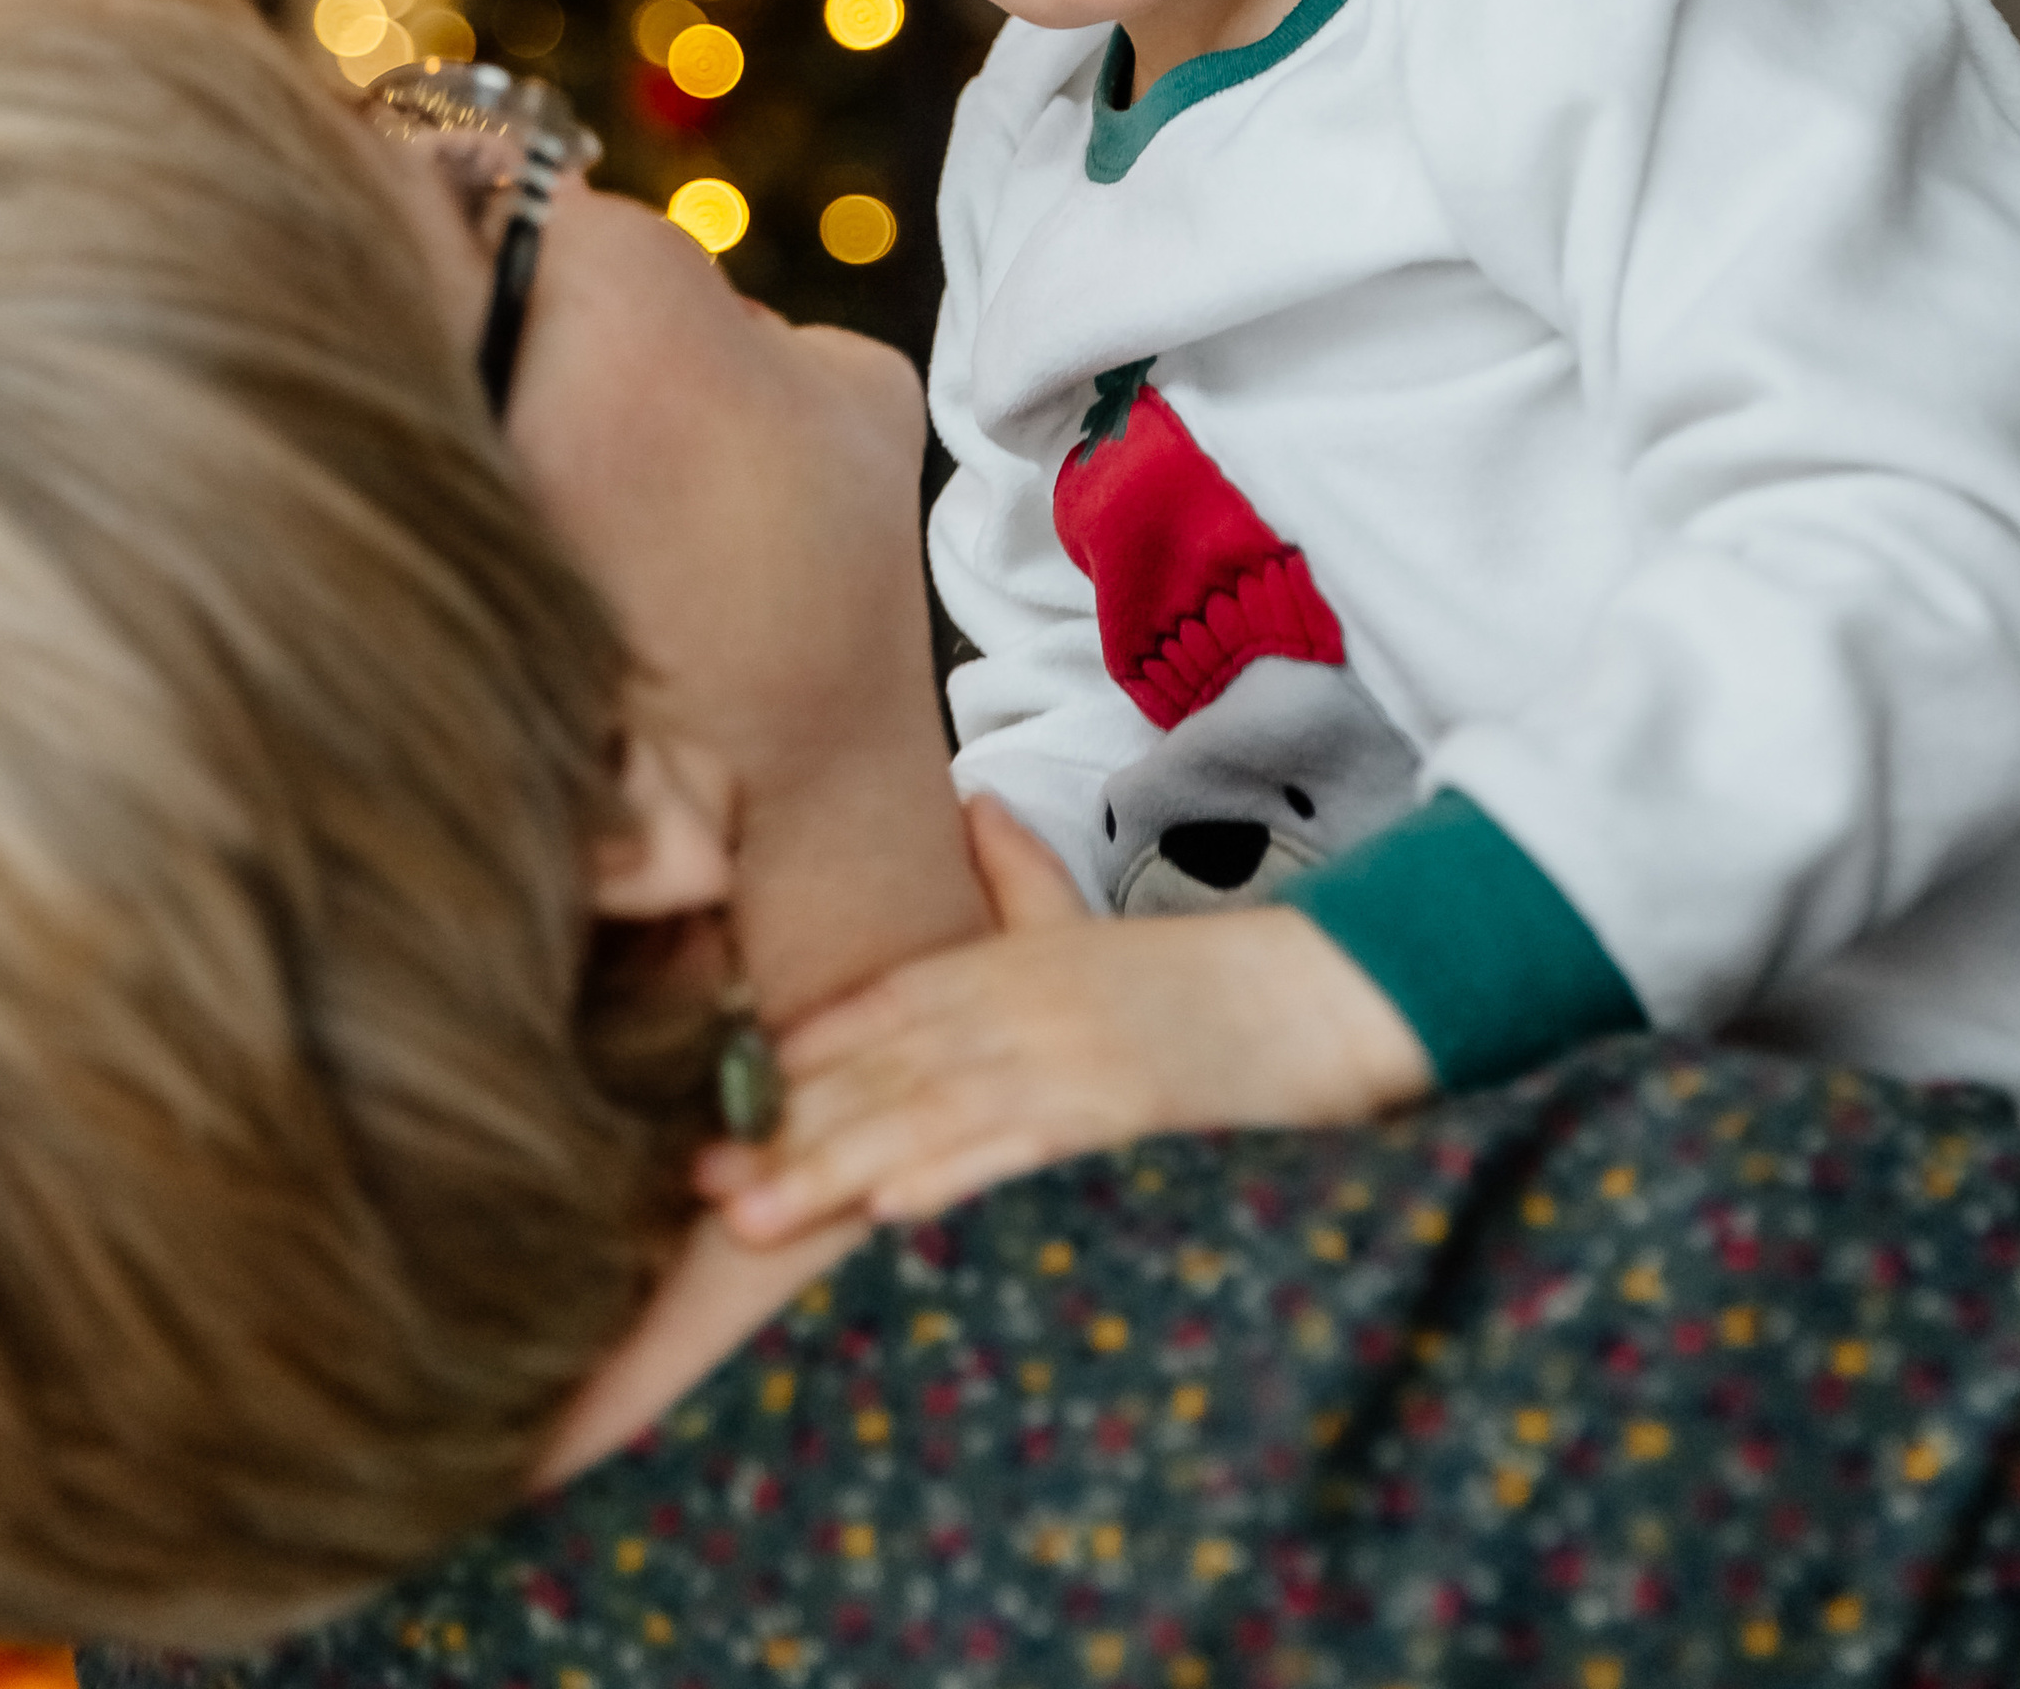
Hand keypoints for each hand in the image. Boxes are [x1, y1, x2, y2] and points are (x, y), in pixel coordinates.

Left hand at [695, 795, 1432, 1241]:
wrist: (1324, 991)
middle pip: (884, 1068)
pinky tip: (891, 1203)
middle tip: (695, 1180)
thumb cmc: (1206, 977)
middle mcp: (1023, 1000)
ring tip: (753, 1215)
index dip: (799, 1053)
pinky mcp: (1119, 1103)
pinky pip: (1022, 1143)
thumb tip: (976, 802)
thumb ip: (1023, 875)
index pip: (884, 1005)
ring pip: (929, 1112)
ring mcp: (1067, 1052)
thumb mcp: (1097, 920)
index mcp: (1013, 962)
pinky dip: (955, 1169)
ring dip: (837, 1164)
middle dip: (787, 1129)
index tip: (713, 1096)